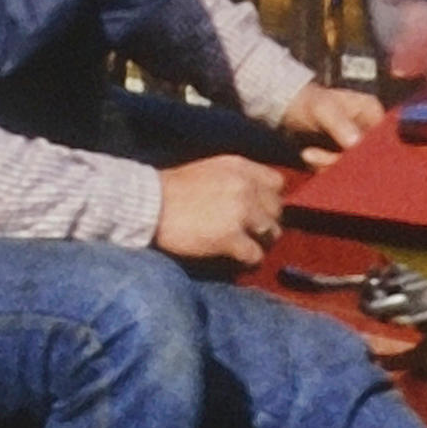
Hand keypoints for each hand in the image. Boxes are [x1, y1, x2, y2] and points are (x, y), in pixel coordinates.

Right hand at [154, 155, 285, 267]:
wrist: (149, 206)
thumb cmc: (173, 188)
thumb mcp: (211, 170)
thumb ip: (236, 179)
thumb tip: (254, 195)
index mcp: (241, 168)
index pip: (278, 183)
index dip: (270, 198)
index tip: (260, 208)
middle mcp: (246, 187)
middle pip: (277, 210)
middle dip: (267, 221)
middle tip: (252, 231)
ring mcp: (241, 213)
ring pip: (272, 233)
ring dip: (260, 241)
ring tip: (246, 245)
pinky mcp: (231, 238)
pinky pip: (256, 255)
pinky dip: (249, 259)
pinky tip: (237, 258)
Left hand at [279, 81, 388, 160]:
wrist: (289, 110)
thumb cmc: (307, 102)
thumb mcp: (322, 109)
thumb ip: (339, 123)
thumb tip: (355, 142)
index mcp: (372, 111)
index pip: (381, 136)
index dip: (367, 150)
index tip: (344, 153)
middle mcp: (368, 128)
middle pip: (367, 154)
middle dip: (341, 159)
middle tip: (317, 156)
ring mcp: (357, 144)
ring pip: (352, 165)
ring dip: (328, 164)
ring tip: (309, 154)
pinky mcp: (344, 156)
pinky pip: (340, 169)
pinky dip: (324, 167)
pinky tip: (310, 157)